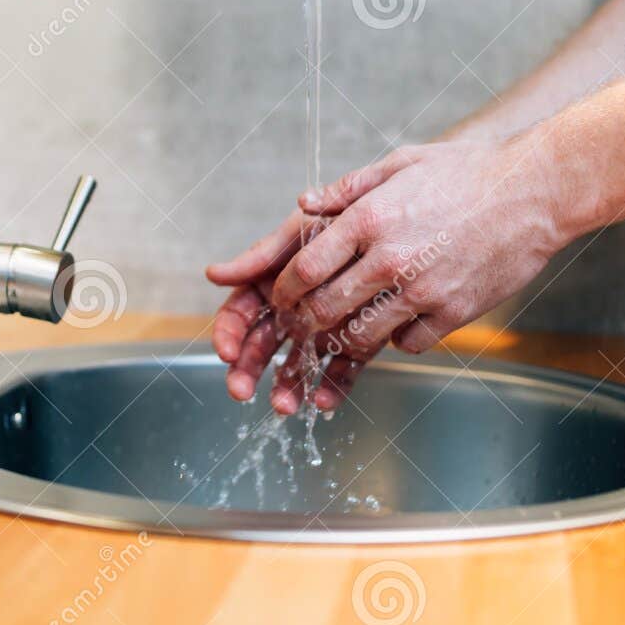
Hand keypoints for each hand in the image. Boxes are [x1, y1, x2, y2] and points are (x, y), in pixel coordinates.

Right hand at [206, 209, 346, 413]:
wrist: (411, 223)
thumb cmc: (348, 218)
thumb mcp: (303, 231)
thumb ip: (262, 255)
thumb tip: (213, 273)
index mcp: (272, 281)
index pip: (239, 313)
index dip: (228, 333)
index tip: (226, 352)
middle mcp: (294, 309)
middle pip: (261, 345)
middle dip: (247, 370)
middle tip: (239, 390)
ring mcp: (324, 328)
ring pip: (297, 362)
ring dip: (287, 386)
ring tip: (285, 406)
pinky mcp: (358, 342)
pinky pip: (342, 369)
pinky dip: (332, 387)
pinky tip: (324, 402)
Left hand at [270, 136, 567, 361]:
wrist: (534, 191)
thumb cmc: (467, 172)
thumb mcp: (402, 164)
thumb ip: (348, 188)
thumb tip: (304, 204)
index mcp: (370, 219)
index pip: (304, 269)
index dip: (283, 291)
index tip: (281, 298)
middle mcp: (390, 259)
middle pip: (324, 310)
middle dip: (304, 322)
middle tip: (302, 323)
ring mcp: (423, 291)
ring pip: (361, 336)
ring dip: (345, 337)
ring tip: (342, 330)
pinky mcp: (454, 313)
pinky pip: (407, 344)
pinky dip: (395, 339)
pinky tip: (396, 324)